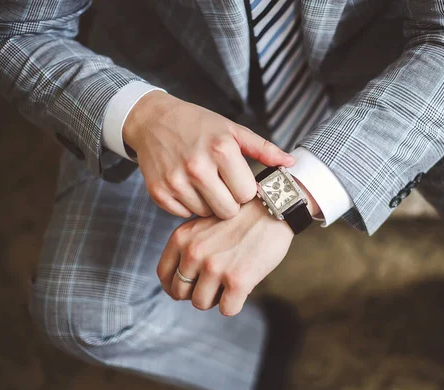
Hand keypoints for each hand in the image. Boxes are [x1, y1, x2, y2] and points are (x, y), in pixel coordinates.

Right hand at [123, 91, 294, 218]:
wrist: (152, 120)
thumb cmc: (197, 125)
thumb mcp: (232, 130)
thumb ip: (263, 148)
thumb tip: (291, 163)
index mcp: (221, 150)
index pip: (246, 194)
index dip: (244, 190)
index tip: (237, 180)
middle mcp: (197, 167)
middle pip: (228, 210)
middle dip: (228, 201)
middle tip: (221, 185)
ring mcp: (176, 181)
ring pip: (206, 215)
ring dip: (207, 203)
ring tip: (203, 182)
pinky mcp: (159, 192)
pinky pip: (184, 215)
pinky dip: (187, 204)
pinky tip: (186, 186)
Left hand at [156, 200, 294, 315]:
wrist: (272, 208)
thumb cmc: (241, 217)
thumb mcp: (203, 224)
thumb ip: (189, 246)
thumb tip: (181, 280)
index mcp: (182, 238)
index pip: (164, 275)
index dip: (175, 286)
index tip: (189, 287)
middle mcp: (194, 253)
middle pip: (181, 293)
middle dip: (197, 292)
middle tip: (215, 283)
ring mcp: (215, 267)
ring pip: (201, 304)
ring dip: (216, 298)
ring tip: (230, 282)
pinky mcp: (238, 280)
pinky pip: (227, 309)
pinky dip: (235, 303)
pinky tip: (244, 287)